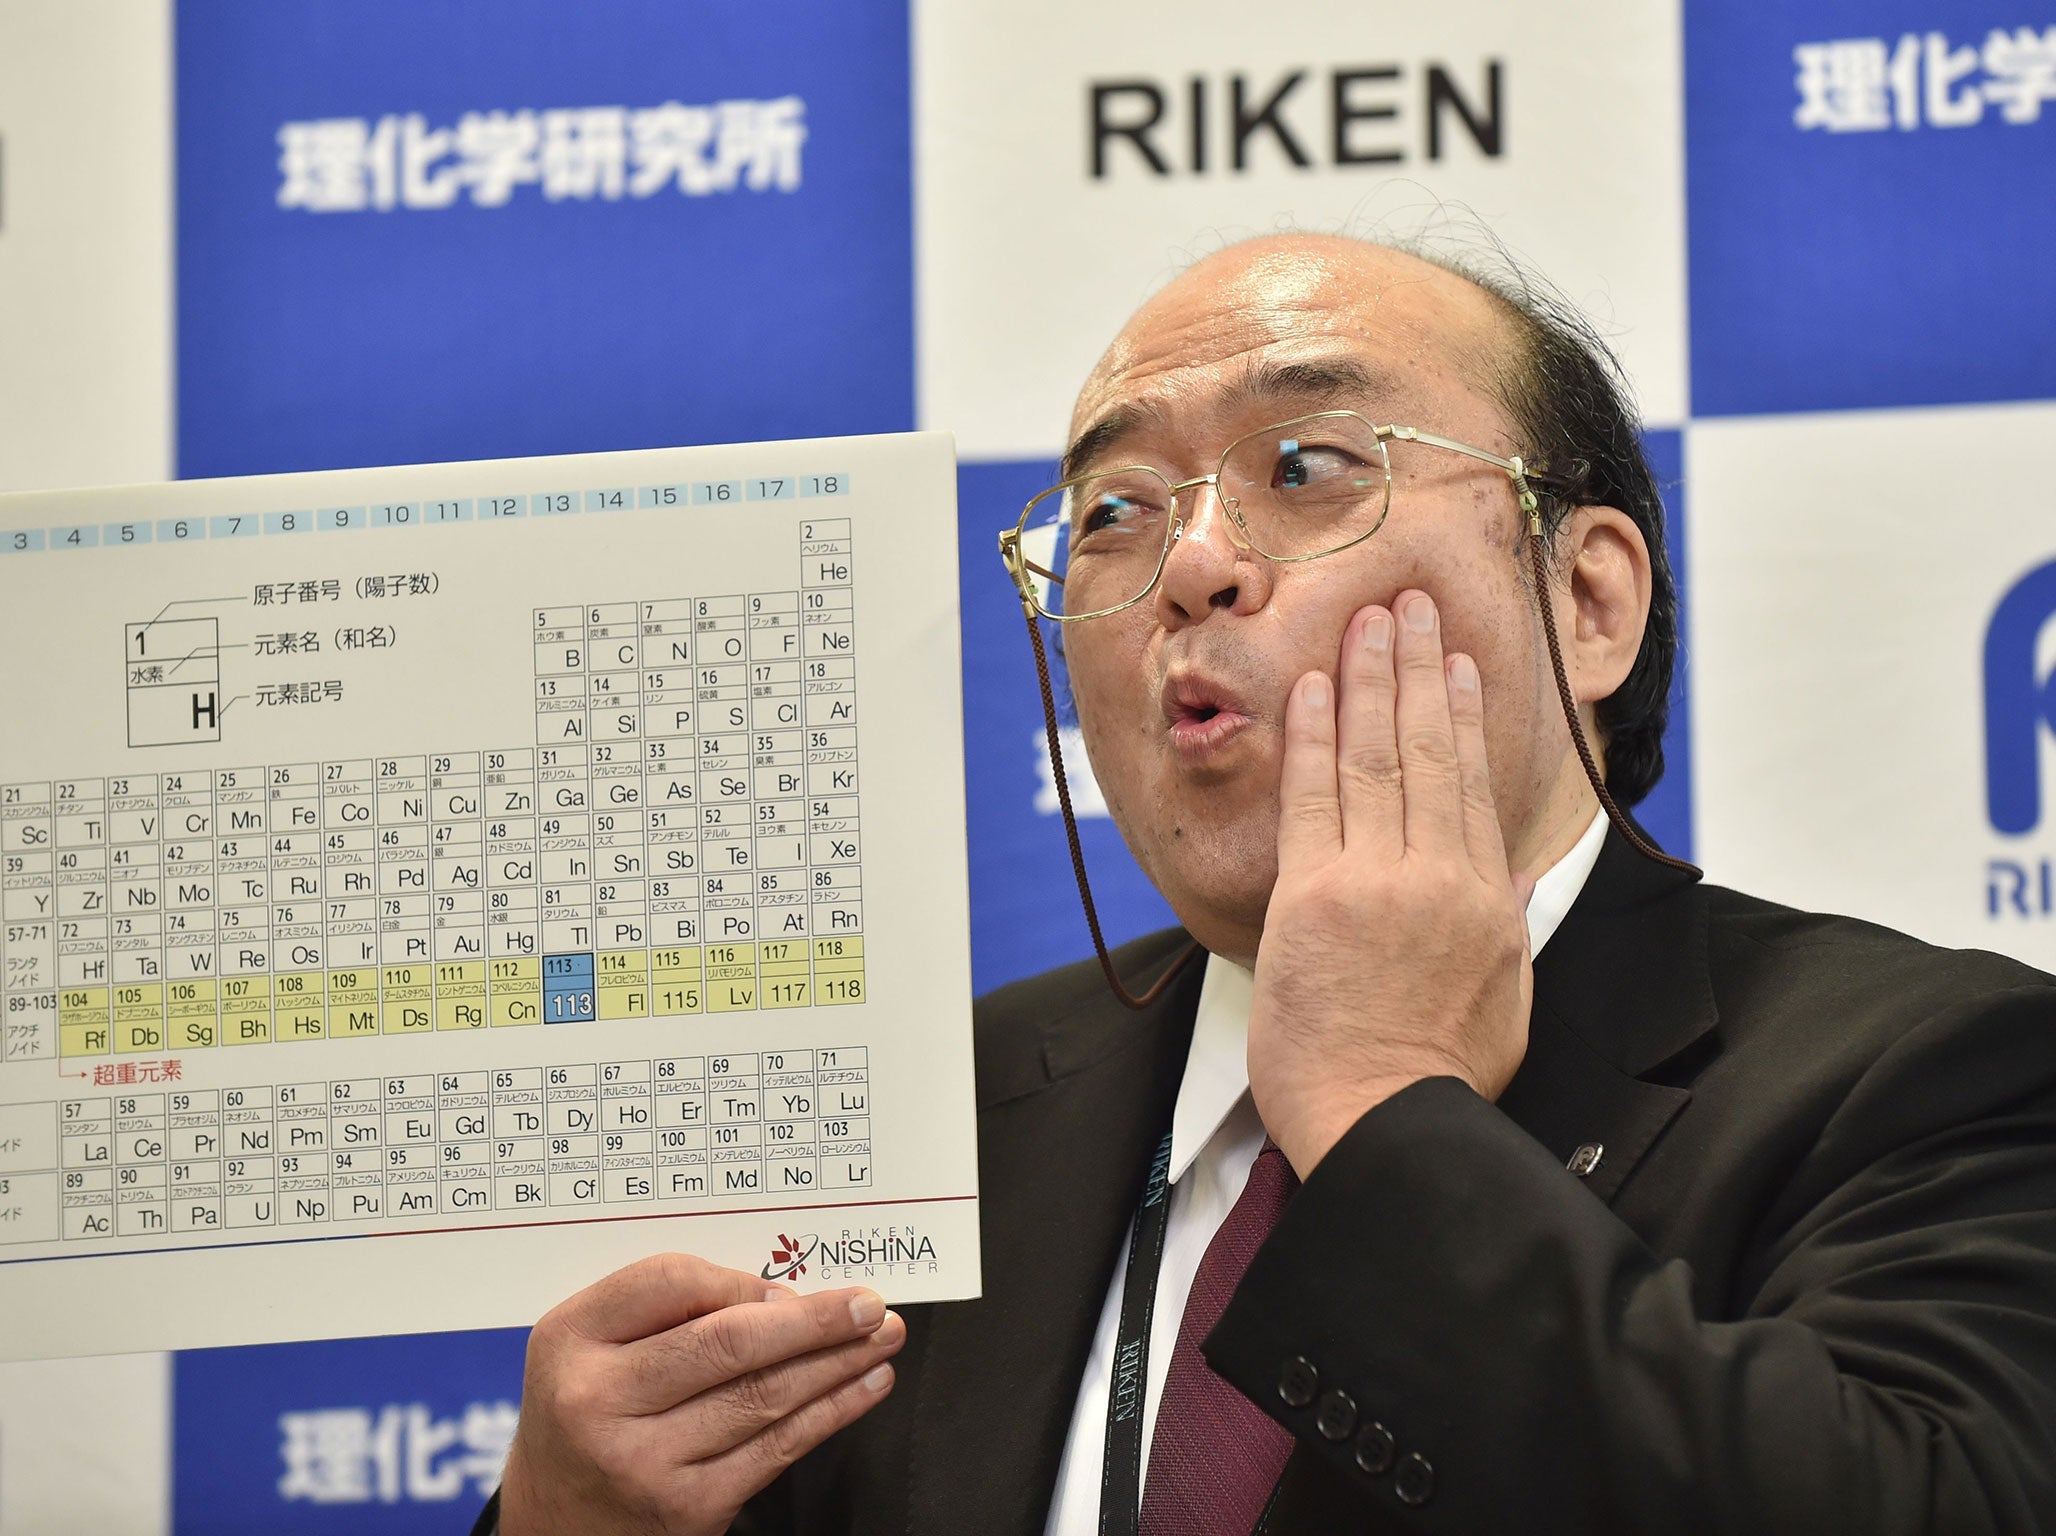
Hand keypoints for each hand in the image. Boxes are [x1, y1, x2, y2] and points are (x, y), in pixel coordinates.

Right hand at [498, 1252, 905, 1535]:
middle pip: (728, 1343)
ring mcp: (647, 1461)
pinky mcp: (689, 1508)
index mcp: (571, 1340)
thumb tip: (775, 1297)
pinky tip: (863, 1386)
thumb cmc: (583, 1411)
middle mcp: (601, 1402)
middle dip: (813, 1320)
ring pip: (763, 1396)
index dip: (740, 1279)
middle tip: (867, 1302)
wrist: (552, 1523)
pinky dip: (831, 1412)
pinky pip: (776, 1449)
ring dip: (837, 1362)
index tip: (787, 1283)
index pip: (669, 1282)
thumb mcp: (590, 1342)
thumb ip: (664, 1307)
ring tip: (881, 1336)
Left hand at [1249, 590, 1535, 1177]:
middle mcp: (1436, 876)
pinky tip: (1311, 688)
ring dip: (1368, 680)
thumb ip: (1506, 926)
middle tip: (1409, 605)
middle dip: (1415, 668)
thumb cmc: (1440, 1076)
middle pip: (1427, 749)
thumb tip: (1515, 880)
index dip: (1461, 712)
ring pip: (1374, 758)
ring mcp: (1375, 881)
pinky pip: (1313, 796)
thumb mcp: (1504, 999)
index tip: (1454, 662)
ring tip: (1367, 620)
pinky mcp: (1313, 897)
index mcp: (1486, 900)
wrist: (1385, 1122)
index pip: (1472, 783)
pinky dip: (1313, 737)